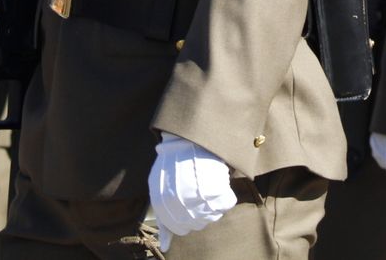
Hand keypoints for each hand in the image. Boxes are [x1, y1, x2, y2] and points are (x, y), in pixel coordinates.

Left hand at [148, 133, 236, 249]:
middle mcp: (177, 204)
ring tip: (210, 186)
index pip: (179, 228)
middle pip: (197, 223)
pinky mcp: (213, 189)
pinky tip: (219, 182)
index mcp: (161, 203)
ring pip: (213, 216)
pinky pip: (226, 203)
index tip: (192, 206)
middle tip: (202, 193)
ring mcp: (196, 197)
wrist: (188, 137)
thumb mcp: (160, 189)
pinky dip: (226, 195)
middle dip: (201, 211)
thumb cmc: (174, 163)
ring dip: (214, 204)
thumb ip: (164, 219)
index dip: (187, 219)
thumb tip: (165, 247)